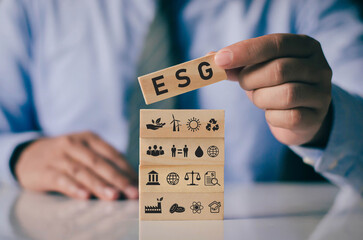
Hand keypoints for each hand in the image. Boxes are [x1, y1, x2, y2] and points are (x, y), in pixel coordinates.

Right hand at [15, 131, 137, 199]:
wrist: (27, 155)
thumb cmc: (66, 156)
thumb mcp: (84, 152)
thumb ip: (104, 164)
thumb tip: (130, 182)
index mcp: (89, 138)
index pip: (112, 154)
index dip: (127, 170)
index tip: (139, 184)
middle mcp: (75, 144)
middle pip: (99, 163)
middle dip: (118, 179)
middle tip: (132, 193)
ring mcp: (59, 156)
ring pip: (82, 171)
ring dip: (99, 185)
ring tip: (114, 196)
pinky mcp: (45, 170)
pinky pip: (61, 179)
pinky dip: (73, 188)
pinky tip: (84, 196)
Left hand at [214, 34, 331, 145]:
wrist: (299, 115)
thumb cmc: (275, 86)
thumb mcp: (258, 69)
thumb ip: (237, 62)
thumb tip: (210, 57)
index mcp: (305, 46)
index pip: (275, 44)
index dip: (245, 51)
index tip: (219, 60)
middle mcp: (319, 67)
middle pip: (279, 70)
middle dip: (251, 79)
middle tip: (244, 84)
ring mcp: (322, 93)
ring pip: (285, 94)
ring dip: (261, 98)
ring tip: (260, 98)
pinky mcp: (316, 117)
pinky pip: (288, 117)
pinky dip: (272, 117)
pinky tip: (273, 113)